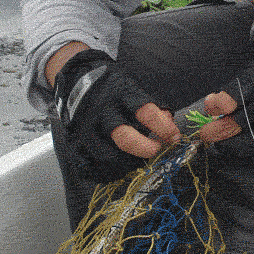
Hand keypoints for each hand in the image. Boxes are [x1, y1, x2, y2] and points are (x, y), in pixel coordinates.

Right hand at [52, 49, 179, 177]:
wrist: (79, 84)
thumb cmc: (114, 90)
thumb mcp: (135, 90)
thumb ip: (154, 108)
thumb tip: (171, 128)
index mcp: (122, 95)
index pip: (147, 113)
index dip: (164, 129)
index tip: (174, 138)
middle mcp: (105, 112)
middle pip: (125, 138)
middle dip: (146, 149)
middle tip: (156, 151)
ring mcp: (89, 129)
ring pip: (111, 157)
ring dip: (130, 162)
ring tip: (138, 158)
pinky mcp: (78, 142)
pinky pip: (96, 165)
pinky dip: (111, 169)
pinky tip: (121, 164)